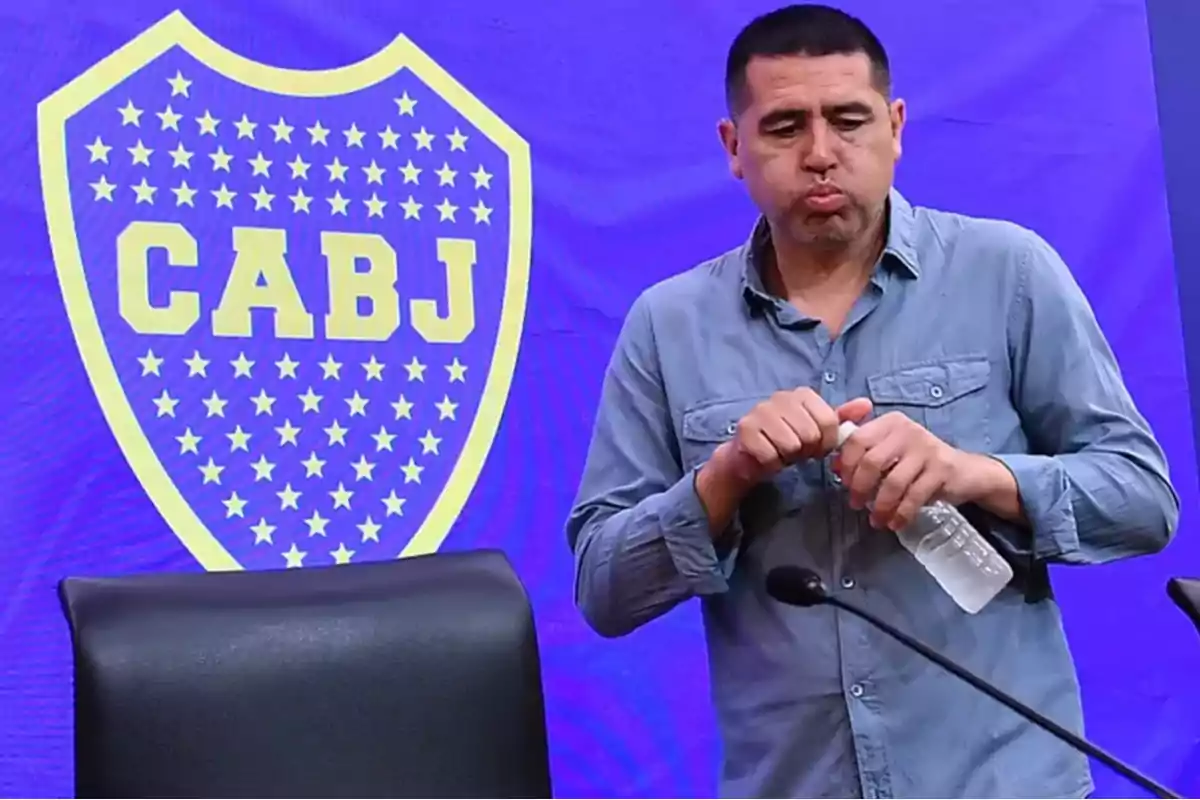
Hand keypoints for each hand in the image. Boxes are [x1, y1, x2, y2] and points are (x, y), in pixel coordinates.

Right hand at [709, 390, 872, 487]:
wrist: (751, 454)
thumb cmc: (788, 439)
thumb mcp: (817, 429)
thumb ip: (841, 418)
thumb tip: (866, 404)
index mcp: (802, 394)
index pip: (829, 421)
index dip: (826, 442)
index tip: (817, 446)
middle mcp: (780, 397)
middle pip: (810, 434)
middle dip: (806, 450)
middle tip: (797, 450)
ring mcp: (760, 411)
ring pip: (791, 445)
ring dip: (788, 457)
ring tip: (782, 452)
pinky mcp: (745, 429)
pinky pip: (770, 455)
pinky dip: (772, 463)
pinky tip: (768, 457)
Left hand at [834, 411, 968, 531]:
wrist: (965, 472)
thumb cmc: (919, 462)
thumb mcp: (891, 451)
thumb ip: (862, 453)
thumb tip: (834, 466)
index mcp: (890, 423)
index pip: (857, 439)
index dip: (846, 464)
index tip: (843, 482)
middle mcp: (908, 430)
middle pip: (871, 461)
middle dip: (859, 487)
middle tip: (855, 503)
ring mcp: (927, 449)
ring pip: (893, 482)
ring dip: (880, 506)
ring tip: (876, 519)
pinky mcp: (942, 470)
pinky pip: (914, 496)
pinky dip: (901, 514)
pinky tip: (894, 523)